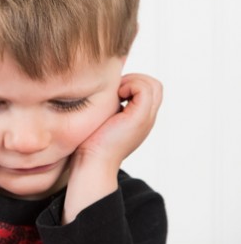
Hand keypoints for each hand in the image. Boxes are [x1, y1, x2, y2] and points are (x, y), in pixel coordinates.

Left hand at [63, 73, 161, 222]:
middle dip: (135, 80)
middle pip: (154, 86)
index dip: (134, 83)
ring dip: (133, 82)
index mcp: (139, 119)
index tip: (115, 92)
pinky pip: (145, 89)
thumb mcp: (103, 119)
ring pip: (153, 85)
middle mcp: (147, 119)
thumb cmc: (90, 144)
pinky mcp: (139, 118)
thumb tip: (102, 88)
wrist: (92, 163)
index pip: (150, 90)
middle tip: (116, 91)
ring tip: (117, 94)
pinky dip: (131, 85)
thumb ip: (109, 106)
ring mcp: (145, 119)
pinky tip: (116, 97)